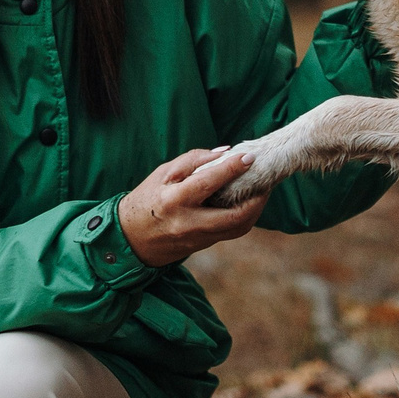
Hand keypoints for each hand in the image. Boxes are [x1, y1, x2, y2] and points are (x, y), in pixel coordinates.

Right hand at [119, 146, 266, 266]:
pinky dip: (245, 217)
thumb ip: (193, 161)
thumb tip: (224, 152)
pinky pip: (232, 232)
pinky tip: (250, 202)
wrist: (133, 239)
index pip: (208, 182)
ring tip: (263, 190)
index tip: (250, 156)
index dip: (232, 168)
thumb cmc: (147, 199)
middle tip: (266, 179)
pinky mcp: (204, 245)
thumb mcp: (163, 174)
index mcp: (174, 200)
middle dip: (256, 198)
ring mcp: (198, 238)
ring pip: (238, 227)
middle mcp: (189, 223)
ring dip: (256, 209)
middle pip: (234, 216)